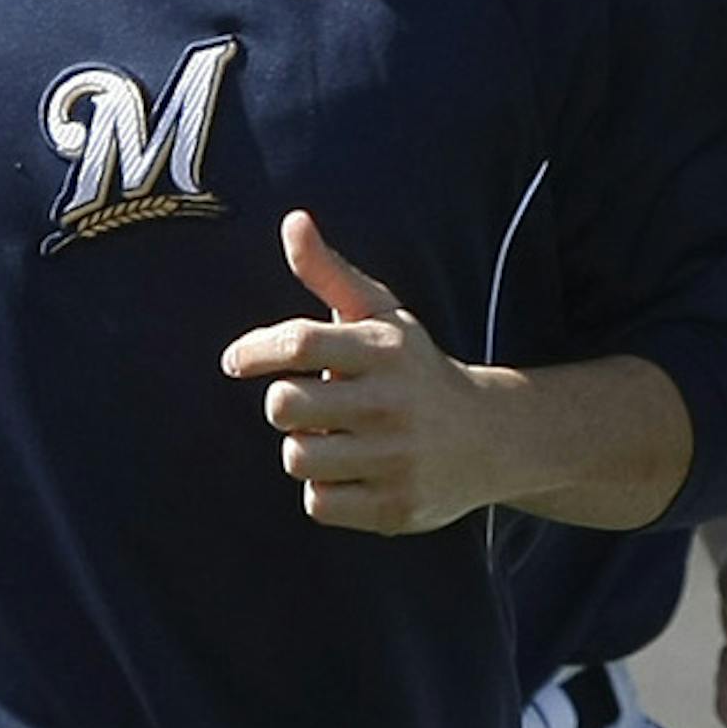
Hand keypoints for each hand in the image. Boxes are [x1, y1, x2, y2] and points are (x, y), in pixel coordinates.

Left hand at [221, 212, 495, 533]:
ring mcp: (395, 458)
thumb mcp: (381, 316)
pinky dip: (324, 490)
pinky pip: (318, 502)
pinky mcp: (395, 506)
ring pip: (296, 457)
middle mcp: (391, 403)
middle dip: (285, 404)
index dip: (255, 351)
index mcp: (384, 349)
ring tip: (338, 438)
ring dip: (304, 448)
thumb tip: (292, 221)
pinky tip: (354, 472)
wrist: (490, 439)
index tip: (236, 361)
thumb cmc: (414, 371)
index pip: (300, 344)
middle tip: (311, 404)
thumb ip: (330, 272)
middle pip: (284, 406)